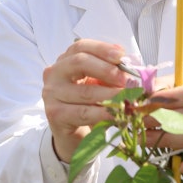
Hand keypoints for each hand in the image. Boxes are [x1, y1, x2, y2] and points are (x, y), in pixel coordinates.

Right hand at [42, 39, 129, 162]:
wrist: (76, 135)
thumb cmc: (90, 104)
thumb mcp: (101, 83)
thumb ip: (112, 71)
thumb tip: (130, 63)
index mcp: (66, 60)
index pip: (81, 47)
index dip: (102, 49)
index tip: (121, 56)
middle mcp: (55, 73)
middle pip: (79, 62)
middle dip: (106, 70)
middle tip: (125, 80)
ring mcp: (51, 94)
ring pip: (85, 91)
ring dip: (110, 95)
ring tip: (128, 99)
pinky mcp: (55, 114)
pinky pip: (82, 112)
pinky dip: (102, 113)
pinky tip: (116, 115)